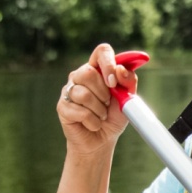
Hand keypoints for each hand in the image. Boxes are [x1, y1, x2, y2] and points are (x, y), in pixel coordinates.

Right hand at [57, 43, 138, 157]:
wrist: (102, 141)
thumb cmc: (114, 116)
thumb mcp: (128, 98)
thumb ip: (128, 81)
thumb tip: (120, 70)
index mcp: (98, 69)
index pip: (102, 51)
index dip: (108, 63)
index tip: (114, 81)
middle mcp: (80, 75)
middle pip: (88, 73)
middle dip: (103, 93)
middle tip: (108, 104)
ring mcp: (69, 90)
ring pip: (83, 94)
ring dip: (99, 109)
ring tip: (101, 116)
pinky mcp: (62, 107)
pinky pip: (79, 111)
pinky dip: (93, 121)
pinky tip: (93, 124)